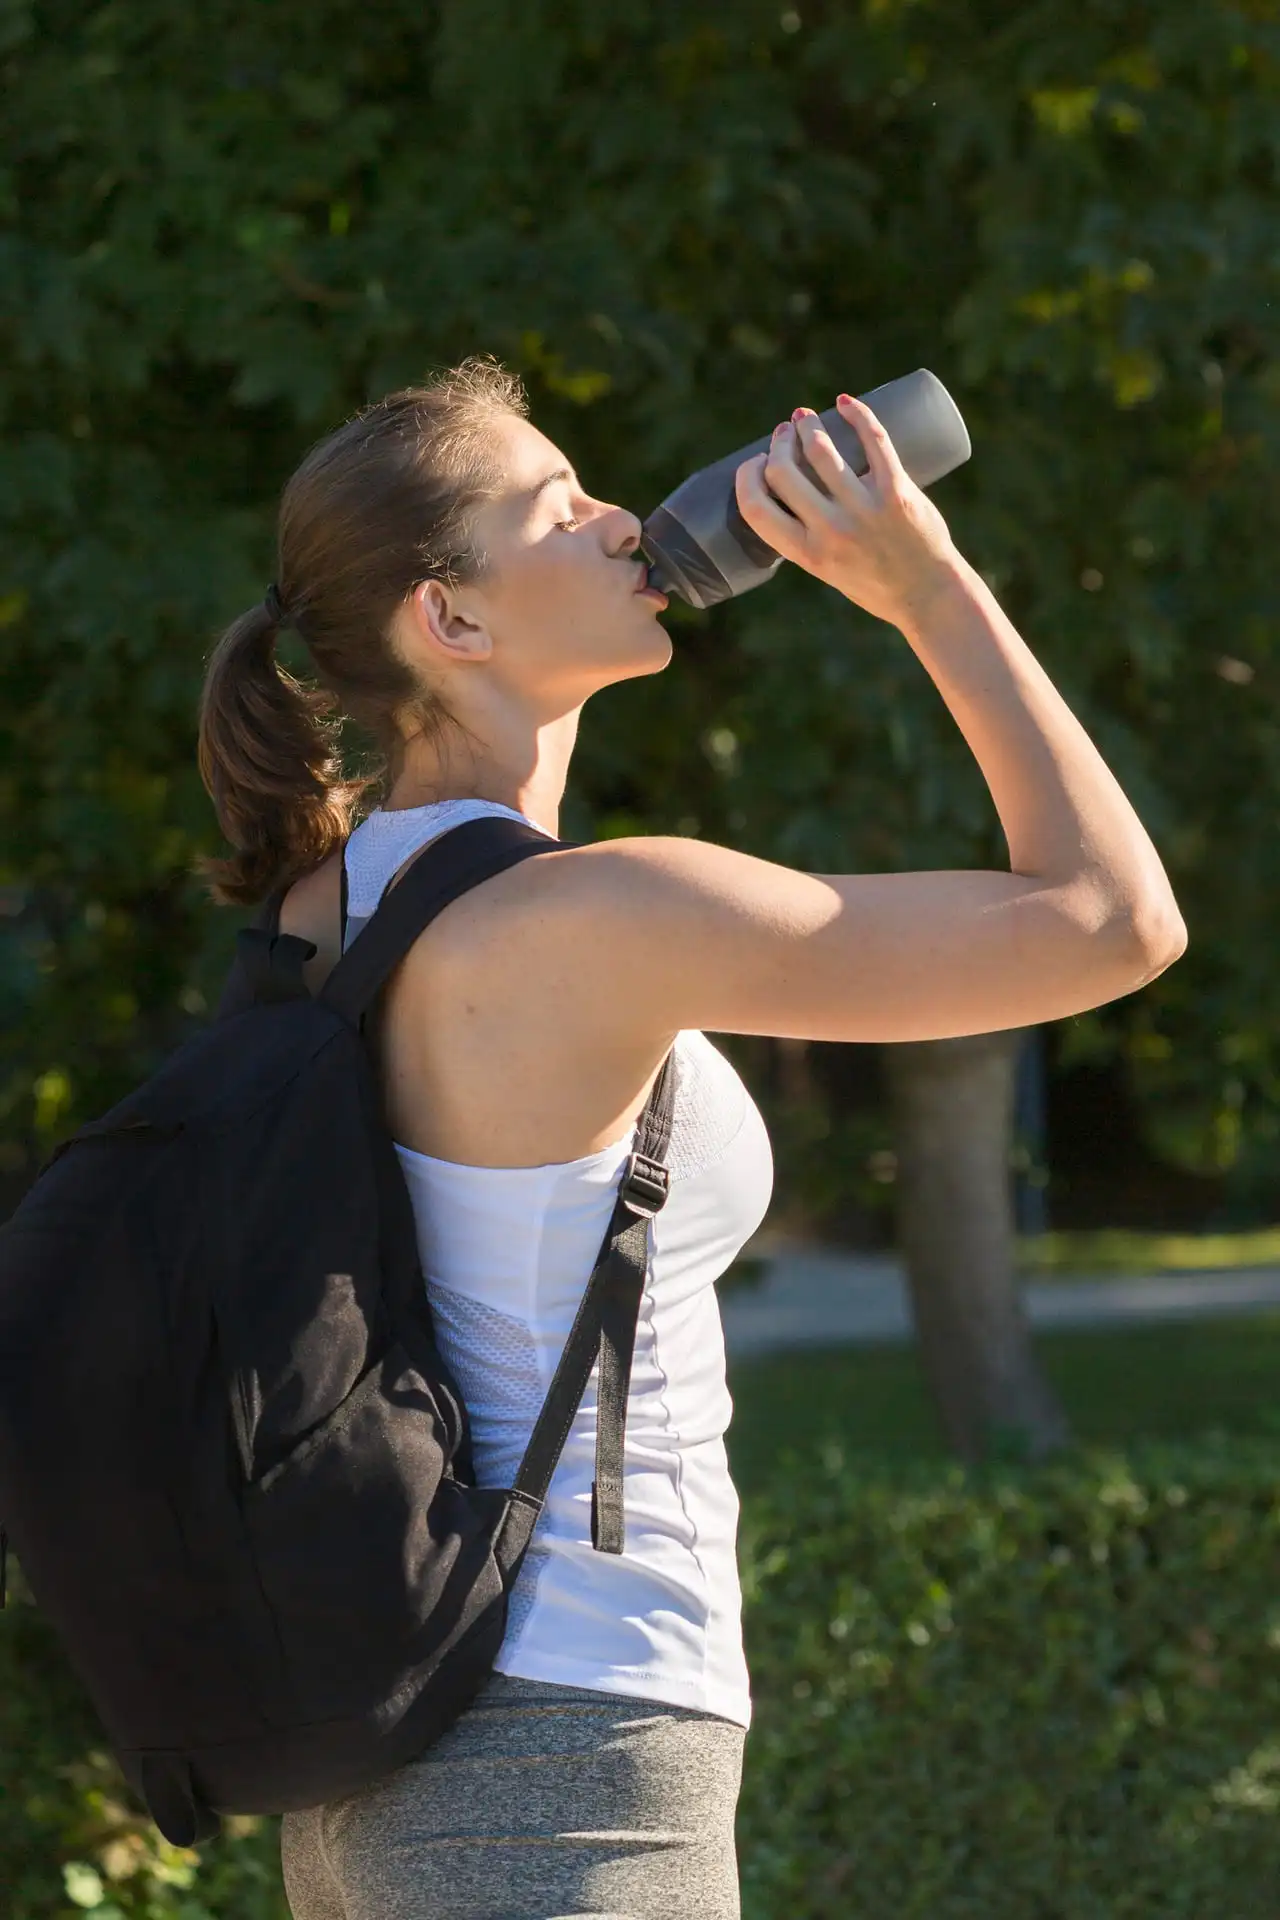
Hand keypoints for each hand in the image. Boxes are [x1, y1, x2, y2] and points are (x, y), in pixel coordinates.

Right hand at [733, 394, 962, 631]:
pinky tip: (845, 403)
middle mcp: (831, 530)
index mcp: (807, 554)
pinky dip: (857, 414)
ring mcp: (865, 508)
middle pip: (783, 471)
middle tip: (784, 434)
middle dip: (778, 443)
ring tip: (806, 417)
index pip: (756, 507)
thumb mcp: (827, 571)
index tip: (754, 463)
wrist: (928, 594)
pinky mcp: (896, 490)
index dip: (747, 477)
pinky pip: (874, 439)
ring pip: (821, 450)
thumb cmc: (876, 585)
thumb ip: (807, 538)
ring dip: (808, 425)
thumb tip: (791, 494)